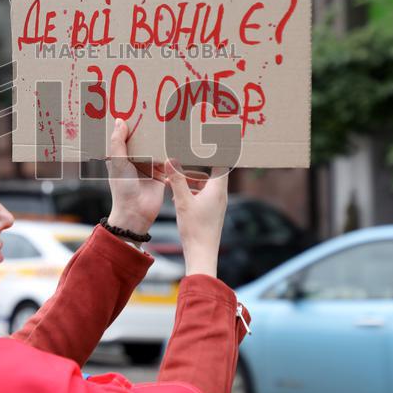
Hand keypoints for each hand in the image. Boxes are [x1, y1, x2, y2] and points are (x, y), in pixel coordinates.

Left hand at [105, 117, 165, 235]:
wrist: (137, 212)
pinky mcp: (162, 172)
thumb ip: (118, 143)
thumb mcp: (118, 163)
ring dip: (161, 137)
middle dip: (148, 128)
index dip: (129, 123)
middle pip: (143, 139)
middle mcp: (135, 158)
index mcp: (121, 155)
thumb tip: (120, 121)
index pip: (125, 135)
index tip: (134, 107)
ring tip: (169, 118)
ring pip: (156, 146)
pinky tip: (178, 137)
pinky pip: (167, 158)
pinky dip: (172, 150)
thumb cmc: (122, 188)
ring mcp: (149, 164)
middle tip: (156, 108)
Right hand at [165, 160, 228, 276]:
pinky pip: (201, 195)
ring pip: (204, 184)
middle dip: (195, 165)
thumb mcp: (182, 201)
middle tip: (184, 154)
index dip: (216, 150)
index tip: (211, 138)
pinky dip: (190, 191)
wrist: (202, 253)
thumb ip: (177, 179)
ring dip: (189, 180)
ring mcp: (216, 204)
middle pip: (210, 172)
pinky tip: (175, 193)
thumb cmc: (195, 228)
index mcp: (217, 189)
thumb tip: (171, 160)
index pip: (222, 162)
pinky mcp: (210, 212)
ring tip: (173, 176)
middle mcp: (220, 194)